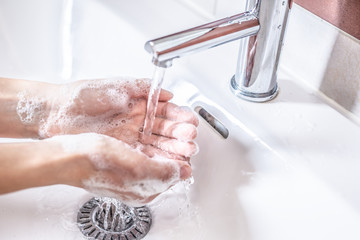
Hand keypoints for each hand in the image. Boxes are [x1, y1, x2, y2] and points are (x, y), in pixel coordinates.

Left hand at [41, 78, 198, 158]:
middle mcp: (137, 122)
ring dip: (172, 149)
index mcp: (138, 104)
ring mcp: (130, 137)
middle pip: (164, 130)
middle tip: (191, 140)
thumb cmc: (83, 96)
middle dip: (180, 135)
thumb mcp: (116, 86)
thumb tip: (168, 92)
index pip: (165, 111)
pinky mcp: (121, 149)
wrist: (56, 113)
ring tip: (186, 153)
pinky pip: (143, 155)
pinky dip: (157, 159)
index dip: (179, 117)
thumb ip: (142, 88)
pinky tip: (169, 162)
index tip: (191, 122)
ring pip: (156, 144)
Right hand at [48, 133, 191, 205]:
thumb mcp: (136, 169)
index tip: (191, 142)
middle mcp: (139, 178)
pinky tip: (155, 121)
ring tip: (179, 123)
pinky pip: (144, 142)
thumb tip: (183, 171)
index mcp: (145, 188)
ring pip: (157, 148)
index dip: (184, 156)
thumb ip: (163, 172)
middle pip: (167, 159)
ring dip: (170, 135)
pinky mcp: (122, 153)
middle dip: (180, 144)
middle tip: (189, 131)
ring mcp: (130, 165)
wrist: (68, 155)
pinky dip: (153, 131)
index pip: (174, 173)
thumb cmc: (95, 163)